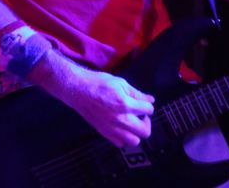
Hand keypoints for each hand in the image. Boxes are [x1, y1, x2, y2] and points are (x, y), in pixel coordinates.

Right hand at [32, 52, 155, 147]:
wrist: (78, 90)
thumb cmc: (98, 83)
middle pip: (145, 131)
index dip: (148, 106)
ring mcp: (112, 128)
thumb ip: (137, 93)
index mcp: (125, 104)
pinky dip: (124, 137)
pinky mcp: (104, 132)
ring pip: (134, 141)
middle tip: (141, 115)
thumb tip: (150, 100)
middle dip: (147, 122)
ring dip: (136, 132)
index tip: (144, 104)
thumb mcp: (121, 83)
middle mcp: (120, 120)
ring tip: (132, 122)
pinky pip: (120, 143)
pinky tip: (122, 127)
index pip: (148, 110)